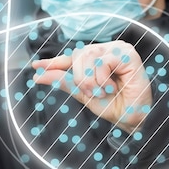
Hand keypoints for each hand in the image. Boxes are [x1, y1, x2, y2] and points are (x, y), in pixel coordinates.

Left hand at [31, 41, 151, 132]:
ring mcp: (117, 49)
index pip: (71, 57)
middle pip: (77, 55)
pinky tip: (112, 86)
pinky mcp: (127, 53)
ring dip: (90, 80)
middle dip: (79, 78)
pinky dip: (102, 78)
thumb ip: (63, 81)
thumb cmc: (113, 106)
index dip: (54, 62)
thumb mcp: (83, 94)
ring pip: (87, 56)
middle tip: (91, 93)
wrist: (133, 119)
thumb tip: (38, 74)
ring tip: (102, 91)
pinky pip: (101, 61)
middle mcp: (106, 51)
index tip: (36, 68)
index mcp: (96, 59)